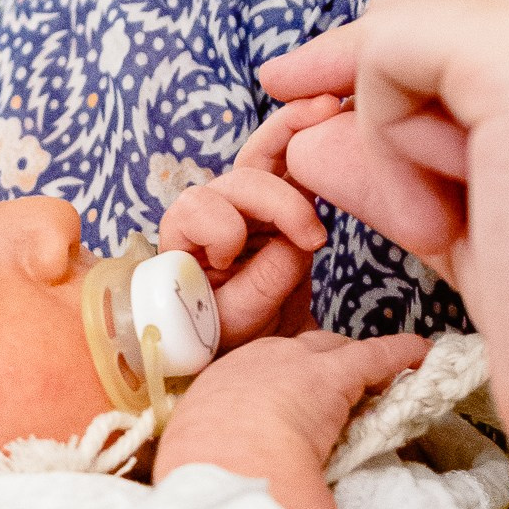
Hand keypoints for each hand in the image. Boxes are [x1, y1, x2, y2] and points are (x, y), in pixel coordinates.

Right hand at [156, 330, 428, 508]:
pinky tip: (420, 353)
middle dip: (323, 364)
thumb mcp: (202, 460)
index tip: (298, 401)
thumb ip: (223, 462)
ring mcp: (296, 364)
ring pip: (335, 351)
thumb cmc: (205, 476)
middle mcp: (257, 363)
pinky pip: (375, 355)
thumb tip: (234, 494)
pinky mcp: (336, 374)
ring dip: (357, 361)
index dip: (286, 385)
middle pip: (299, 352)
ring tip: (383, 374)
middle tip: (345, 387)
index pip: (262, 372)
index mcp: (220, 386)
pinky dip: (400, 353)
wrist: (225, 467)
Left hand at [159, 149, 324, 343]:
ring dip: (298, 175)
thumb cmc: (228, 332)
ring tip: (319, 212)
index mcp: (183, 235)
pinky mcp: (280, 204)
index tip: (229, 262)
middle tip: (313, 241)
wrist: (253, 342)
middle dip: (280, 204)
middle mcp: (213, 208)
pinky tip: (325, 178)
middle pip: (243, 180)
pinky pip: (297, 173)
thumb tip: (297, 246)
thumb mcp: (238, 319)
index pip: (196, 207)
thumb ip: (262, 284)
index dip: (220, 229)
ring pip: (273, 166)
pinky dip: (311, 171)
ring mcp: (249, 202)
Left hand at [258, 0, 508, 508]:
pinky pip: (386, 52)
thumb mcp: (483, 207)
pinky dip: (386, 145)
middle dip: (395, 98)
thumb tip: (307, 130)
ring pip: (400, 18)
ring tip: (454, 227)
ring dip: (393, 129)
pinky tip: (442, 226)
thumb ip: (403, 150)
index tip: (418, 180)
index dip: (409, 76)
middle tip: (443, 218)